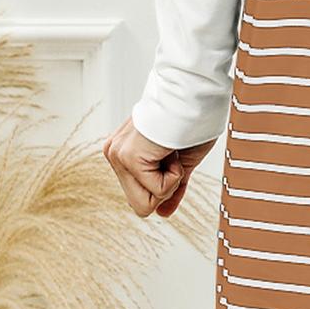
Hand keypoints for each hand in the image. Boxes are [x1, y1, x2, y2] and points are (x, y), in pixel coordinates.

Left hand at [102, 118, 216, 219]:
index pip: (139, 196)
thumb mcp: (181, 162)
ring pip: (146, 204)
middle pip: (140, 206)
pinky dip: (175, 174)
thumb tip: (163, 214)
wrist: (195, 94)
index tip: (173, 156)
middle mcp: (114, 153)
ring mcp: (117, 155)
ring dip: (170, 180)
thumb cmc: (192, 120)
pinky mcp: (127, 157)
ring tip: (172, 151)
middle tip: (172, 156)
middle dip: (165, 187)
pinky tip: (172, 149)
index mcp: (123, 152)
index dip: (165, 186)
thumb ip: (170, 188)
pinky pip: (157, 191)